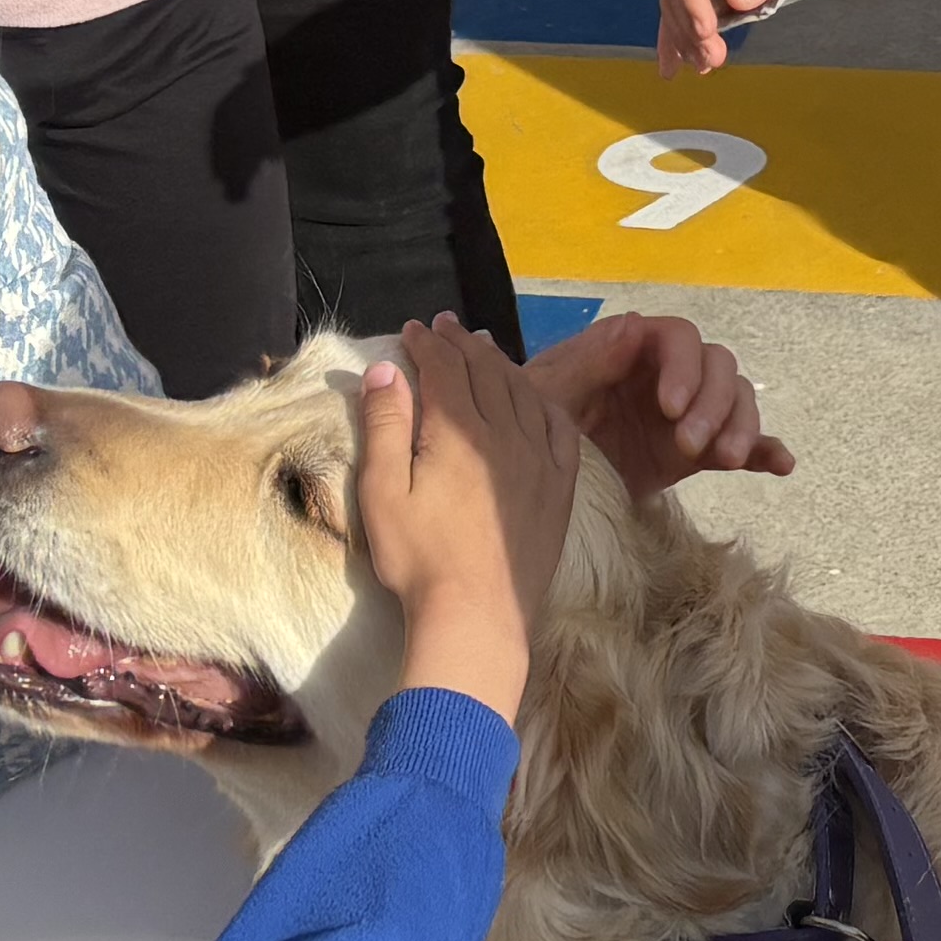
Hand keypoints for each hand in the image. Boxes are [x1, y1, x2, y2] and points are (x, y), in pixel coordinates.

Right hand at [352, 316, 578, 711]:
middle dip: (462, 343)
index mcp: (457, 431)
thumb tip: (383, 370)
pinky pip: (559, 428)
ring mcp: (538, 459)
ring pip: (523, 392)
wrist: (477, 614)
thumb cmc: (418, 558)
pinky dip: (544, 401)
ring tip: (484, 347)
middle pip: (485, 371)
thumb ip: (384, 425)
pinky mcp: (559, 487)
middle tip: (445, 326)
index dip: (427, 344)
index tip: (413, 329)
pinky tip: (535, 397)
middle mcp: (504, 434)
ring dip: (501, 363)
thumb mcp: (381, 492)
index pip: (444, 369)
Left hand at [525, 311, 795, 488]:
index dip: (685, 367)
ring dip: (741, 425)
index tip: (671, 408)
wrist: (530, 487)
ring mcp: (686, 415)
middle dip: (714, 404)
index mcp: (630, 351)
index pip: (678, 338)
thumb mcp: (546, 397)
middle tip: (692, 446)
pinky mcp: (697, 454)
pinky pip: (742, 445)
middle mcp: (666, 375)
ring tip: (728, 460)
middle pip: (717, 367)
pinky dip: (765, 451)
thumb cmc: (527, 429)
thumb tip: (636, 326)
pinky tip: (781, 465)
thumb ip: (587, 362)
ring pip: (735, 401)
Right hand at [657, 0, 783, 74]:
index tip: (705, 31)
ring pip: (676, 12)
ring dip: (686, 42)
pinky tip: (670, 70)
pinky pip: (681, 22)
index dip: (693, 0)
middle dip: (691, 30)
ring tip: (703, 67)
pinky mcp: (700, 0)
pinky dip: (676, 45)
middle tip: (713, 59)